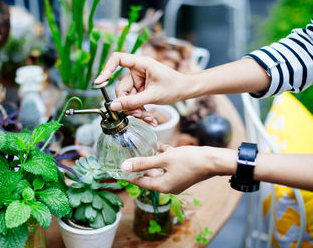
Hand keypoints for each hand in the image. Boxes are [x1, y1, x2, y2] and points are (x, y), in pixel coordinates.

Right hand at [95, 52, 196, 124]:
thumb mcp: (153, 96)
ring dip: (136, 110)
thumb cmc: (175, 86)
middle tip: (138, 115)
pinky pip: (133, 101)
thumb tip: (114, 106)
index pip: (117, 59)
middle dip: (128, 105)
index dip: (106, 69)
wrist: (186, 90)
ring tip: (148, 118)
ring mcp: (138, 81)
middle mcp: (137, 71)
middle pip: (121, 88)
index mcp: (141, 64)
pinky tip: (150, 118)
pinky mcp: (140, 90)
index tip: (99, 82)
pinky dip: (140, 110)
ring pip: (127, 98)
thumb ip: (133, 102)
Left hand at [121, 144, 236, 193]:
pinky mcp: (182, 173)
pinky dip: (164, 157)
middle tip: (130, 156)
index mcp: (162, 186)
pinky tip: (160, 146)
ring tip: (144, 149)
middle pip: (149, 175)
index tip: (118, 170)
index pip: (140, 181)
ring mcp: (176, 180)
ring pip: (159, 169)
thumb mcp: (164, 159)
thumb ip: (143, 163)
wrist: (213, 160)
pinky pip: (168, 166)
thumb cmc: (190, 160)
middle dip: (141, 165)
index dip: (128, 175)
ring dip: (153, 159)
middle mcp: (168, 186)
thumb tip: (124, 167)